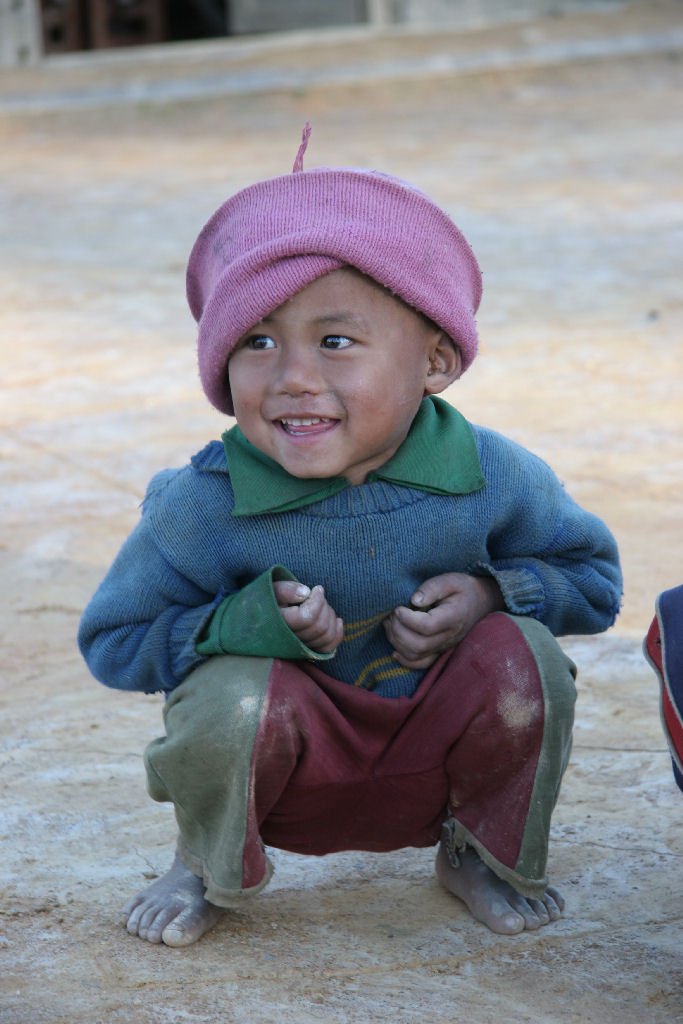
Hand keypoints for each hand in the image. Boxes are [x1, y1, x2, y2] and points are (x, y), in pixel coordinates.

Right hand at [273, 581, 342, 654]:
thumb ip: (286, 589)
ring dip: (330, 617)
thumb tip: (306, 592)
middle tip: (317, 595)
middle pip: (319, 627)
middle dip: (324, 607)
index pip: (307, 618)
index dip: (318, 601)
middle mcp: (289, 640)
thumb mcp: (272, 590)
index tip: (316, 589)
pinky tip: (338, 621)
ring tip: (322, 605)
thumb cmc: (269, 599)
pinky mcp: (308, 651)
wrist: (262, 616)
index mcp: (279, 624)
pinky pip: (328, 648)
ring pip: (326, 636)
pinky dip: (337, 634)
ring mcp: (299, 648)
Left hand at [383, 573, 504, 669]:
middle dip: (398, 631)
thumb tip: (414, 600)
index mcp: (453, 617)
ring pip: (416, 655)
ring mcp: (444, 646)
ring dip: (397, 642)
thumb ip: (432, 587)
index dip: (407, 619)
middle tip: (391, 616)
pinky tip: (395, 647)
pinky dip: (404, 659)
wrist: (480, 603)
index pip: (427, 626)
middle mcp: (449, 636)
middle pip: (419, 645)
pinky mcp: (439, 651)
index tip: (398, 608)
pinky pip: (421, 664)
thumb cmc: (463, 589)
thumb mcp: (451, 580)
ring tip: (391, 624)